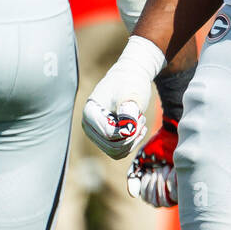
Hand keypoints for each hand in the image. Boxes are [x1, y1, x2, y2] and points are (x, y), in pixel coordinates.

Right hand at [82, 35, 164, 159]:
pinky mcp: (103, 138)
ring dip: (132, 140)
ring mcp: (95, 133)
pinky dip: (131, 144)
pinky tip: (137, 129)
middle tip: (141, 119)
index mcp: (90, 112)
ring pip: (116, 152)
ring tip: (139, 122)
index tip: (139, 116)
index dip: (129, 130)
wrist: (130, 77)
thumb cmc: (130, 83)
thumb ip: (129, 111)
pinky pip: (118, 152)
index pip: (110, 134)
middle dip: (132, 136)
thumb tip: (127, 130)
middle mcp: (88, 125)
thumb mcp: (132, 95)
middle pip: (113, 146)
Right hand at [127, 114, 177, 206]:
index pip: (149, 200)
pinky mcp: (187, 186)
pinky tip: (173, 169)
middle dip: (154, 184)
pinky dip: (171, 181)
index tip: (149, 172)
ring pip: (165, 202)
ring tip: (166, 167)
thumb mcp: (140, 161)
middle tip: (159, 167)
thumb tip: (134, 195)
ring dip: (162, 182)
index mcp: (157, 188)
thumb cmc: (156, 147)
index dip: (147, 187)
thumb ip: (134, 177)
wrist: (170, 135)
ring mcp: (179, 189)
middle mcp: (169, 192)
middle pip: (157, 203)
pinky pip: (175, 195)